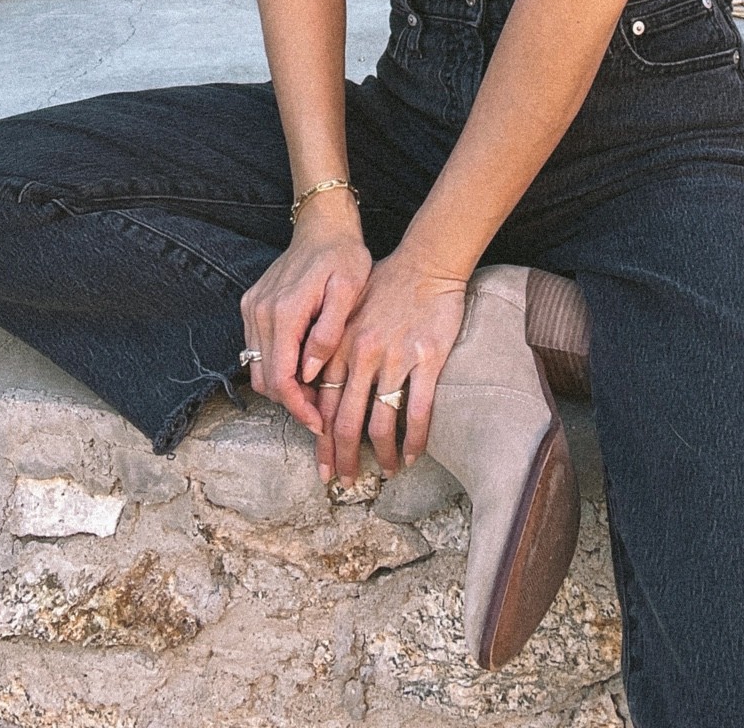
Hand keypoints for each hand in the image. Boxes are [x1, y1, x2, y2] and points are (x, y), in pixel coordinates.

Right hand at [239, 197, 371, 438]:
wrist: (322, 225)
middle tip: (322, 408)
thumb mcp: (348, 291)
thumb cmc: (343, 256)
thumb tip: (309, 373)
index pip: (281, 378)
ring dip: (283, 385)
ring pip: (257, 368)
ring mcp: (252, 309)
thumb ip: (328, 333)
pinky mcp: (251, 306)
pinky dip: (276, 365)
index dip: (298, 407)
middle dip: (292, 401)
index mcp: (284, 311)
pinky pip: (257, 349)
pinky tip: (303, 364)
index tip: (318, 423)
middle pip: (265, 379)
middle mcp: (260, 312)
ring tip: (316, 388)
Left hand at [323, 248, 467, 483]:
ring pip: (380, 422)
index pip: (322, 403)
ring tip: (385, 472)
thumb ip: (331, 347)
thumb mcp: (347, 311)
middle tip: (345, 482)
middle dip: (343, 457)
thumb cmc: (386, 285)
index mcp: (339, 345)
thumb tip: (316, 387)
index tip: (322, 466)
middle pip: (346, 420)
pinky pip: (417, 411)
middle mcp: (362, 355)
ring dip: (381, 454)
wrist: (427, 262)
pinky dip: (413, 440)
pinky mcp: (426, 359)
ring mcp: (395, 358)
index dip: (321, 440)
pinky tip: (412, 455)